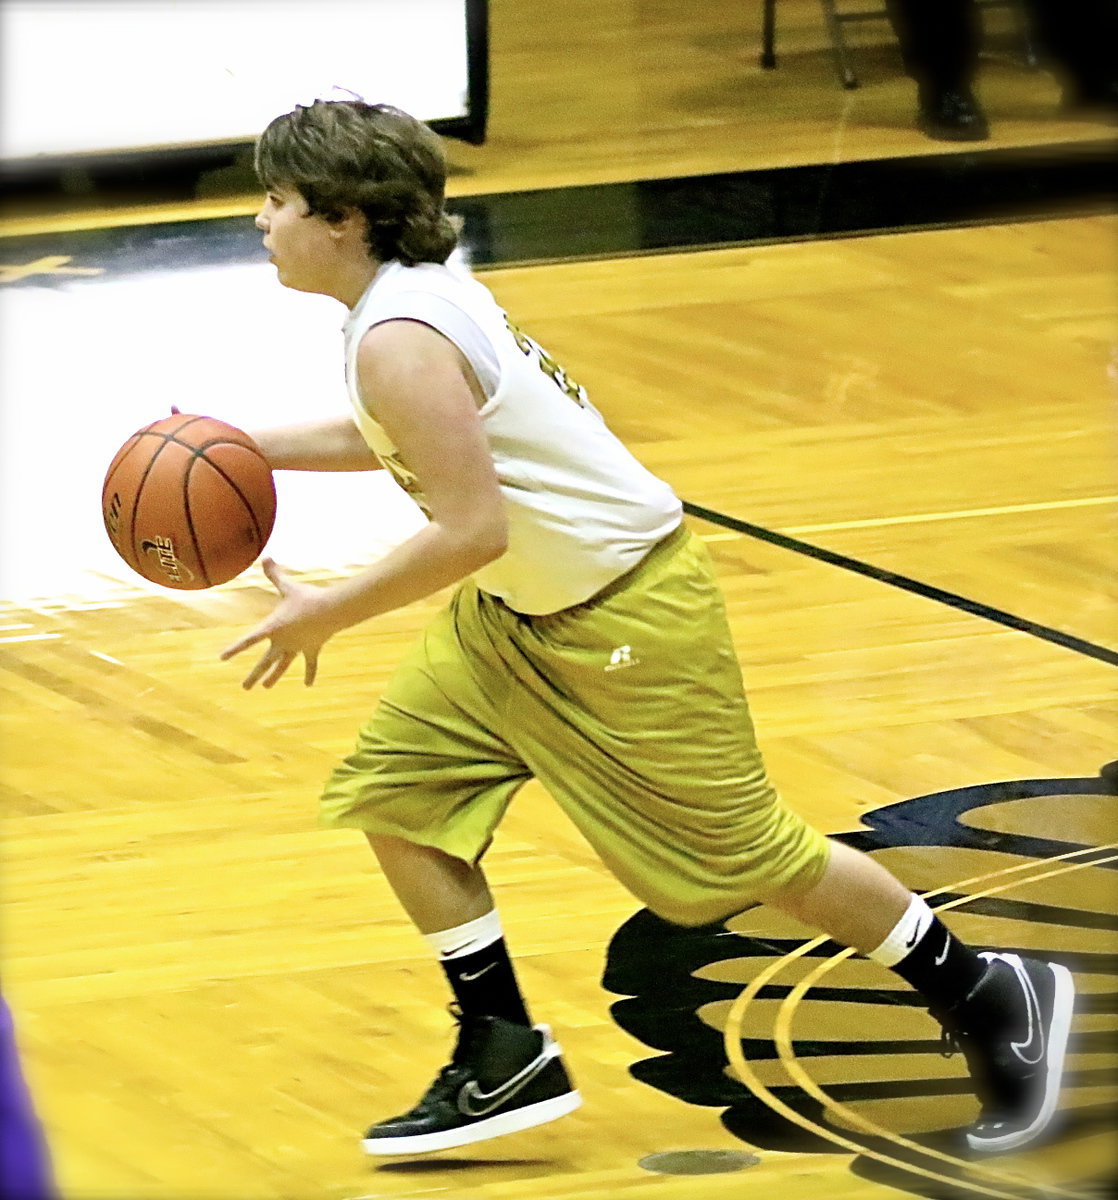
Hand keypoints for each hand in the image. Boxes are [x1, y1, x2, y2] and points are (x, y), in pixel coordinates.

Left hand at [220, 559, 339, 688]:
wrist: (330, 610)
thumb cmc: (307, 597)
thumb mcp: (289, 586)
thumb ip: (275, 574)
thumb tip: (266, 556)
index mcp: (272, 628)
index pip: (249, 641)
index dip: (235, 649)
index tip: (222, 659)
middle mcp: (282, 642)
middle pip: (265, 662)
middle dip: (254, 675)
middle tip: (245, 688)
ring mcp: (297, 648)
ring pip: (283, 665)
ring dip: (274, 677)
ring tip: (265, 687)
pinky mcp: (311, 649)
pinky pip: (309, 664)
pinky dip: (309, 674)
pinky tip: (308, 685)